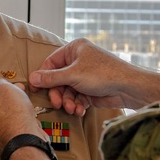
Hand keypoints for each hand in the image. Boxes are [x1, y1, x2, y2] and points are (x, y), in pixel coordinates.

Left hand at [0, 79, 44, 151]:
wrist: (26, 139)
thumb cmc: (14, 113)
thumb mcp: (4, 87)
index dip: (5, 92)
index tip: (15, 89)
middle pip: (1, 110)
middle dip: (13, 103)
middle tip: (23, 99)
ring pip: (10, 120)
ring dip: (20, 115)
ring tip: (27, 112)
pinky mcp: (10, 145)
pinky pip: (17, 131)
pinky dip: (24, 126)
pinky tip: (30, 124)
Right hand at [29, 38, 159, 113]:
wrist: (128, 88)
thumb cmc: (103, 74)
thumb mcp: (73, 75)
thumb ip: (51, 78)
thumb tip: (31, 79)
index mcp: (75, 49)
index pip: (51, 63)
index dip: (43, 77)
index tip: (37, 89)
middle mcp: (79, 60)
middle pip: (58, 79)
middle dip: (58, 93)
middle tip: (58, 104)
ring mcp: (85, 75)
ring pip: (67, 90)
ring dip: (68, 101)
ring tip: (72, 109)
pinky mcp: (90, 89)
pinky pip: (77, 97)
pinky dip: (77, 104)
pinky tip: (80, 110)